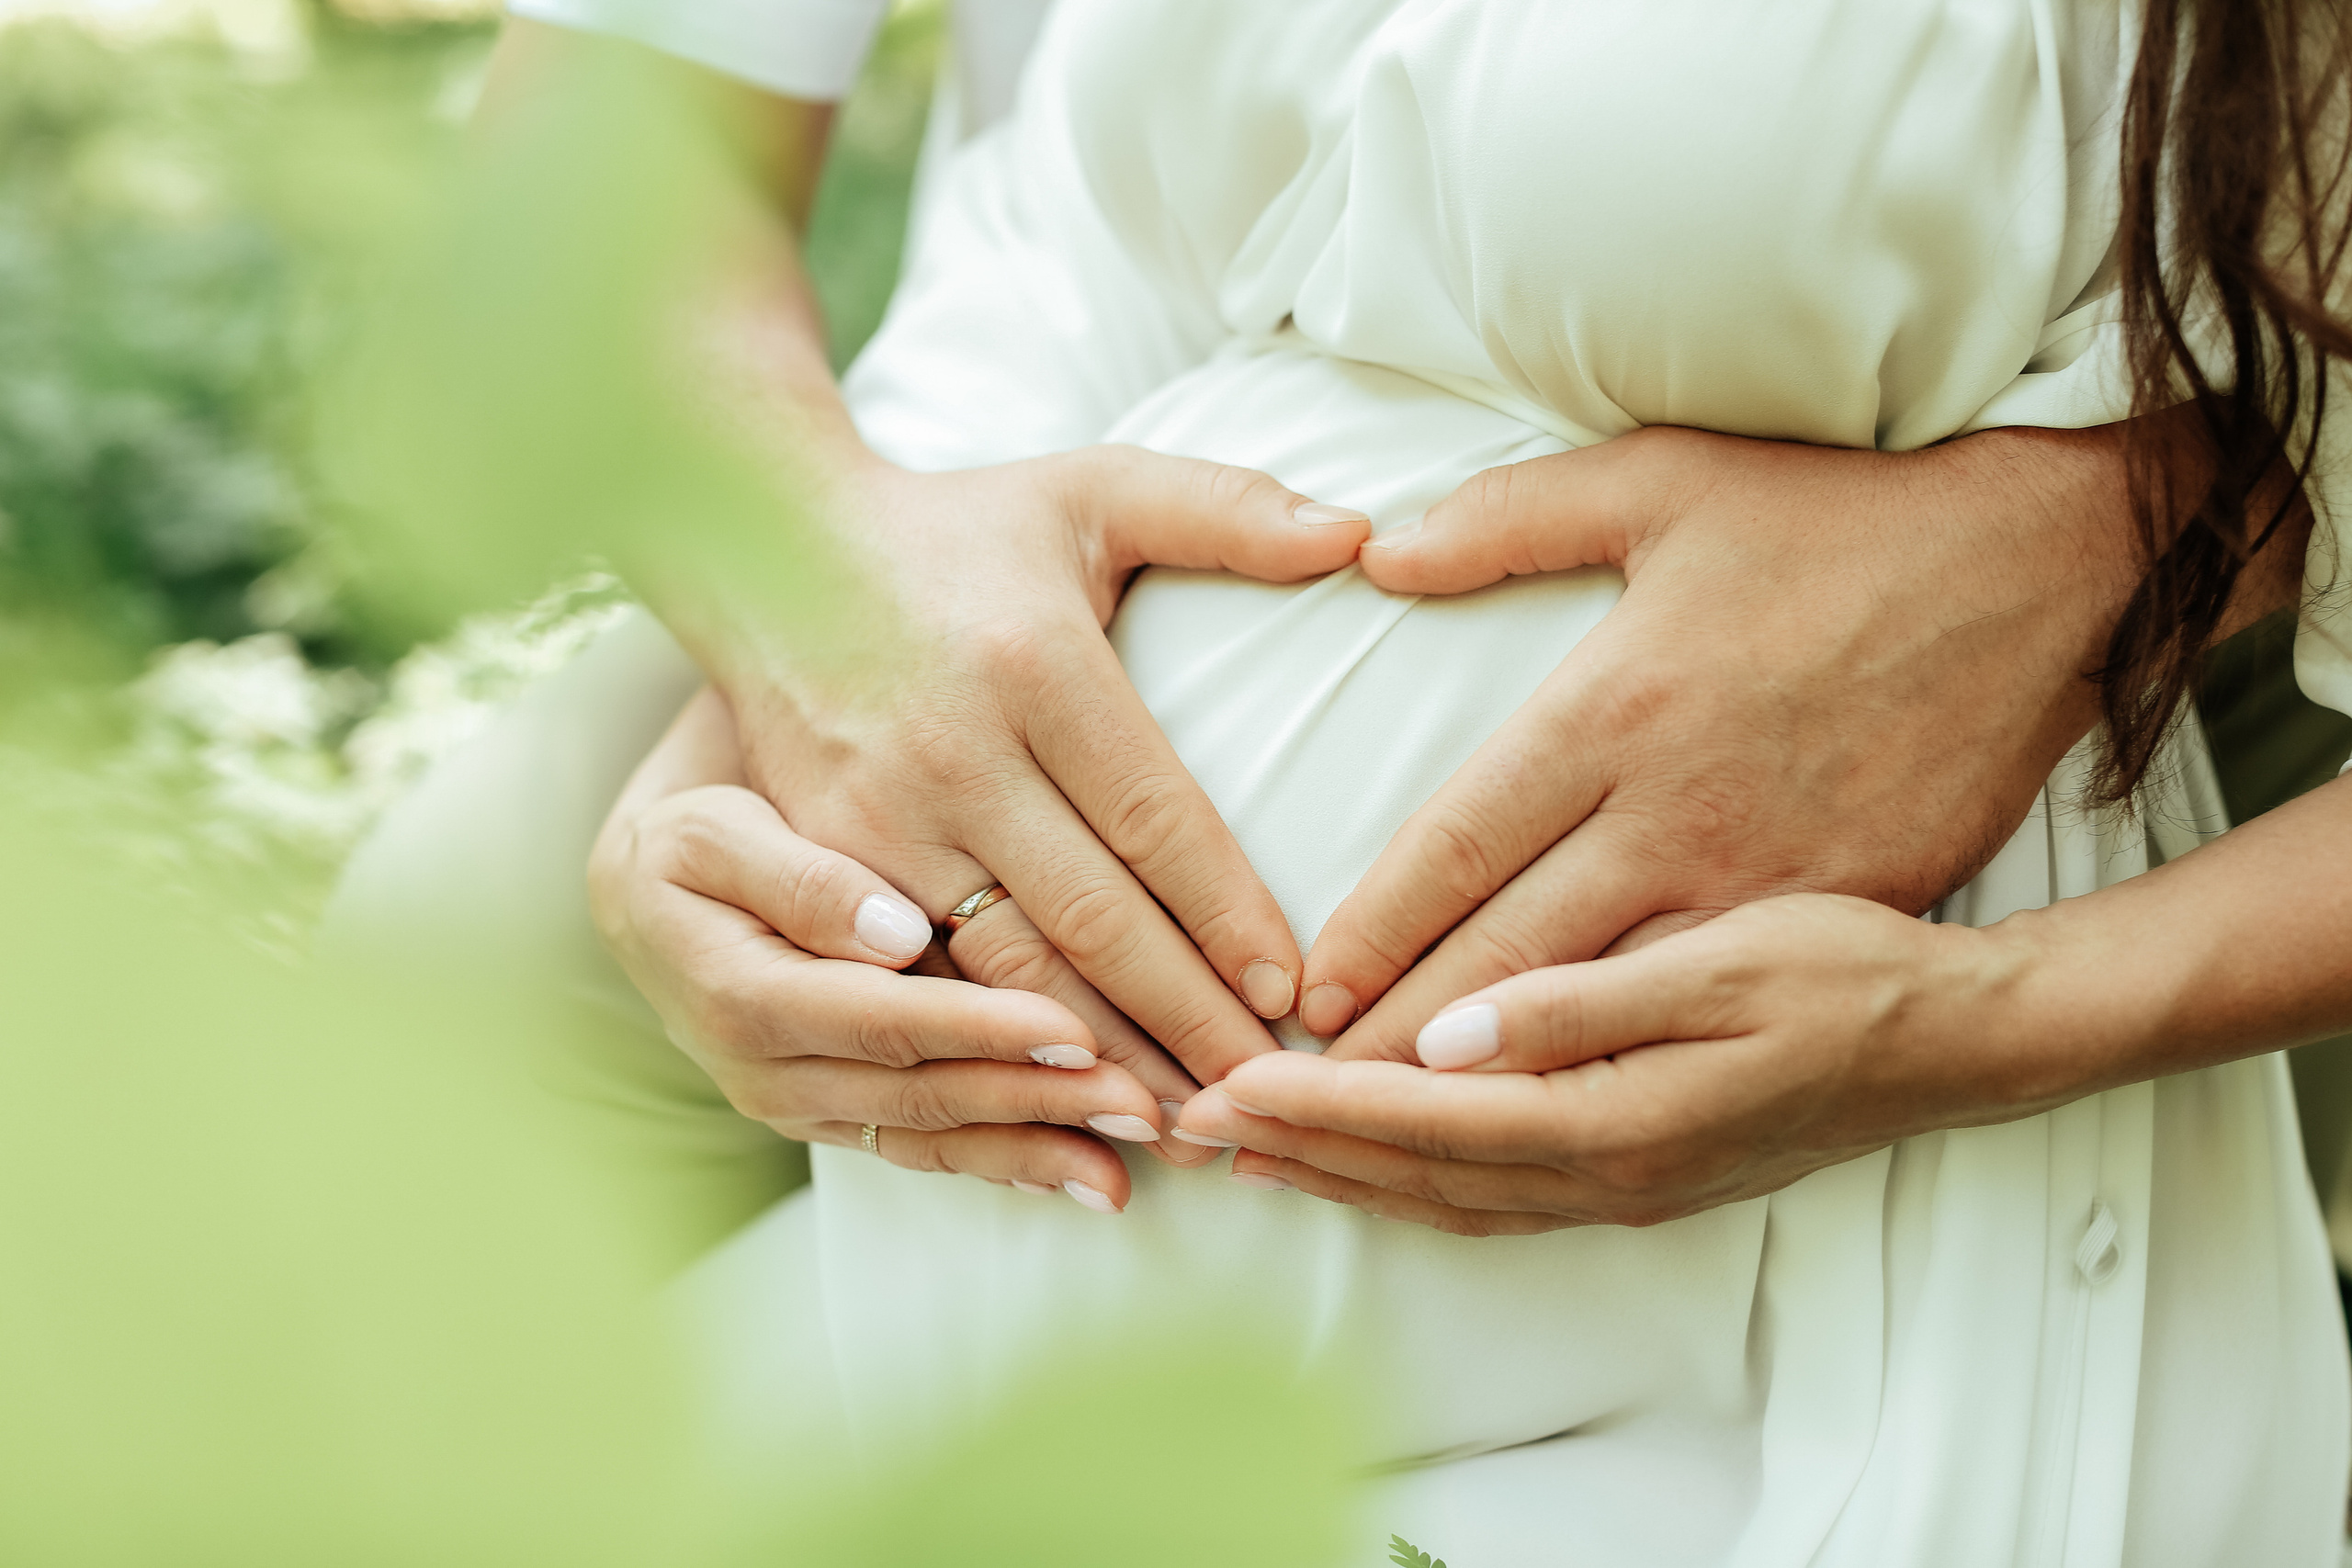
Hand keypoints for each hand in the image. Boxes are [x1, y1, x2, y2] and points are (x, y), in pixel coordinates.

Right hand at [591, 689, 1224, 1214]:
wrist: (650, 875)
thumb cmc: (693, 825)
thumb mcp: (712, 830)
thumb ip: (796, 878)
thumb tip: (892, 932)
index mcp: (733, 991)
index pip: (873, 1017)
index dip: (976, 1029)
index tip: (1075, 1026)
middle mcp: (763, 1070)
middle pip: (917, 1091)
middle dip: (1035, 1101)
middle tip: (1144, 1102)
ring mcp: (801, 1102)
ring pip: (930, 1132)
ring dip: (1039, 1145)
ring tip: (1140, 1147)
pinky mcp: (836, 1112)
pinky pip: (926, 1146)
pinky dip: (1008, 1160)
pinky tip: (1089, 1172)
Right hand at [702, 445, 1370, 1085]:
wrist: (764, 547)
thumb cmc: (960, 528)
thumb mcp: (1092, 489)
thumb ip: (1227, 507)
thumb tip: (1361, 530)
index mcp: (1035, 666)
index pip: (1155, 819)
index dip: (1227, 915)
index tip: (1293, 993)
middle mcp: (953, 754)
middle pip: (1090, 919)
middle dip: (1183, 1021)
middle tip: (1261, 1098)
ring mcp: (877, 821)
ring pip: (1006, 973)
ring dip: (1095, 1062)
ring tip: (1180, 1126)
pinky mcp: (827, 864)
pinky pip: (923, 982)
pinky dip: (993, 1052)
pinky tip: (1057, 1100)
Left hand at [1180, 895, 2056, 1233]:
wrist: (1957, 1040)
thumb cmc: (1850, 979)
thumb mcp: (1723, 964)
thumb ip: (1580, 1005)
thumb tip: (1451, 1038)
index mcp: (1614, 1117)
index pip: (1424, 1118)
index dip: (1317, 1107)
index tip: (1226, 1086)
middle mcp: (1607, 1172)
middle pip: (1417, 1175)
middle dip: (1303, 1154)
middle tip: (1199, 1129)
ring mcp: (1624, 1187)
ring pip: (1449, 1197)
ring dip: (1349, 1178)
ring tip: (1259, 1153)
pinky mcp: (1639, 1176)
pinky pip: (1493, 1198)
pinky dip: (1415, 1183)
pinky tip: (1380, 1162)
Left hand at [1298, 423, 2141, 1055]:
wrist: (2041, 572)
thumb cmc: (1841, 521)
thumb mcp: (1664, 481)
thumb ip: (1507, 517)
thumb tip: (1381, 554)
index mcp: (1611, 713)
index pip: (1456, 847)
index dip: (1374, 930)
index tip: (1309, 995)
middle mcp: (1673, 813)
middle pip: (1506, 954)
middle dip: (1401, 1038)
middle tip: (1319, 1098)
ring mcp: (1762, 873)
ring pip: (1600, 1002)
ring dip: (1495, 1075)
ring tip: (1408, 1126)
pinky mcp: (1840, 902)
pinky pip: (1713, 999)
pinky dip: (1631, 1060)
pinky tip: (1571, 1103)